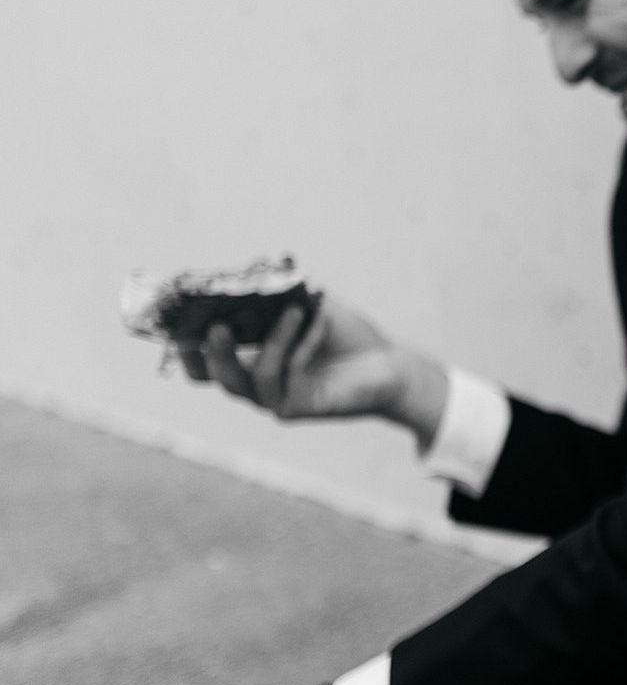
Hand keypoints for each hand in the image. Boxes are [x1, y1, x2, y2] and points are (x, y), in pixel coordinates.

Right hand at [178, 295, 447, 448]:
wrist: (390, 365)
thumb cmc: (347, 335)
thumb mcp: (310, 305)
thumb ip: (279, 294)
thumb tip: (250, 274)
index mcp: (250, 357)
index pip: (204, 356)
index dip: (185, 339)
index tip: (178, 315)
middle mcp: (254, 381)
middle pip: (209, 376)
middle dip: (199, 353)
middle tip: (206, 327)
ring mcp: (271, 399)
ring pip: (238, 381)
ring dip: (248, 346)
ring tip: (257, 317)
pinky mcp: (291, 409)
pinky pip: (277, 379)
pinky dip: (287, 346)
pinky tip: (303, 320)